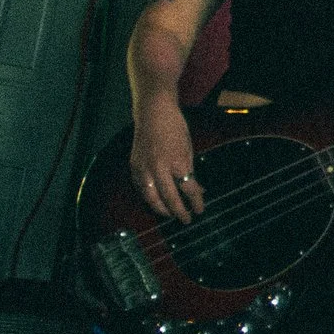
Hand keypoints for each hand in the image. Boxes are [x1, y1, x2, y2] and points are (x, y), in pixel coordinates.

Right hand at [130, 101, 202, 223]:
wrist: (153, 113)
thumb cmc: (175, 128)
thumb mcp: (188, 149)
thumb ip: (190, 170)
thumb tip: (197, 189)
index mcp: (177, 162)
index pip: (189, 189)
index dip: (195, 202)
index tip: (200, 210)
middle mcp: (159, 167)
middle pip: (169, 197)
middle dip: (178, 212)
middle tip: (186, 220)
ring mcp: (144, 167)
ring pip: (151, 197)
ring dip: (161, 209)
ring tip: (170, 215)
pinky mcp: (134, 166)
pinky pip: (141, 187)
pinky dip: (149, 196)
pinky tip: (155, 201)